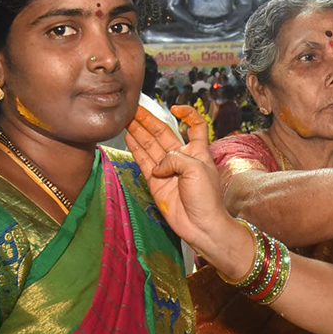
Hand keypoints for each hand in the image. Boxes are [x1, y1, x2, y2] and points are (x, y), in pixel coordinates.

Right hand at [127, 105, 249, 271]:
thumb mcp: (196, 169)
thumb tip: (157, 166)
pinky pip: (144, 161)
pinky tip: (128, 136)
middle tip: (133, 109)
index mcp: (198, 151)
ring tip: (126, 118)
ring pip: (151, 146)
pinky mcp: (156, 183)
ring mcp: (167, 170)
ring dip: (139, 131)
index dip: (187, 114)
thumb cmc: (206, 197)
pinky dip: (136, 148)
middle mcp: (182, 158)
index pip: (195, 126)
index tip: (176, 108)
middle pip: (164, 134)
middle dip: (149, 121)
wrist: (201, 225)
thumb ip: (174, 158)